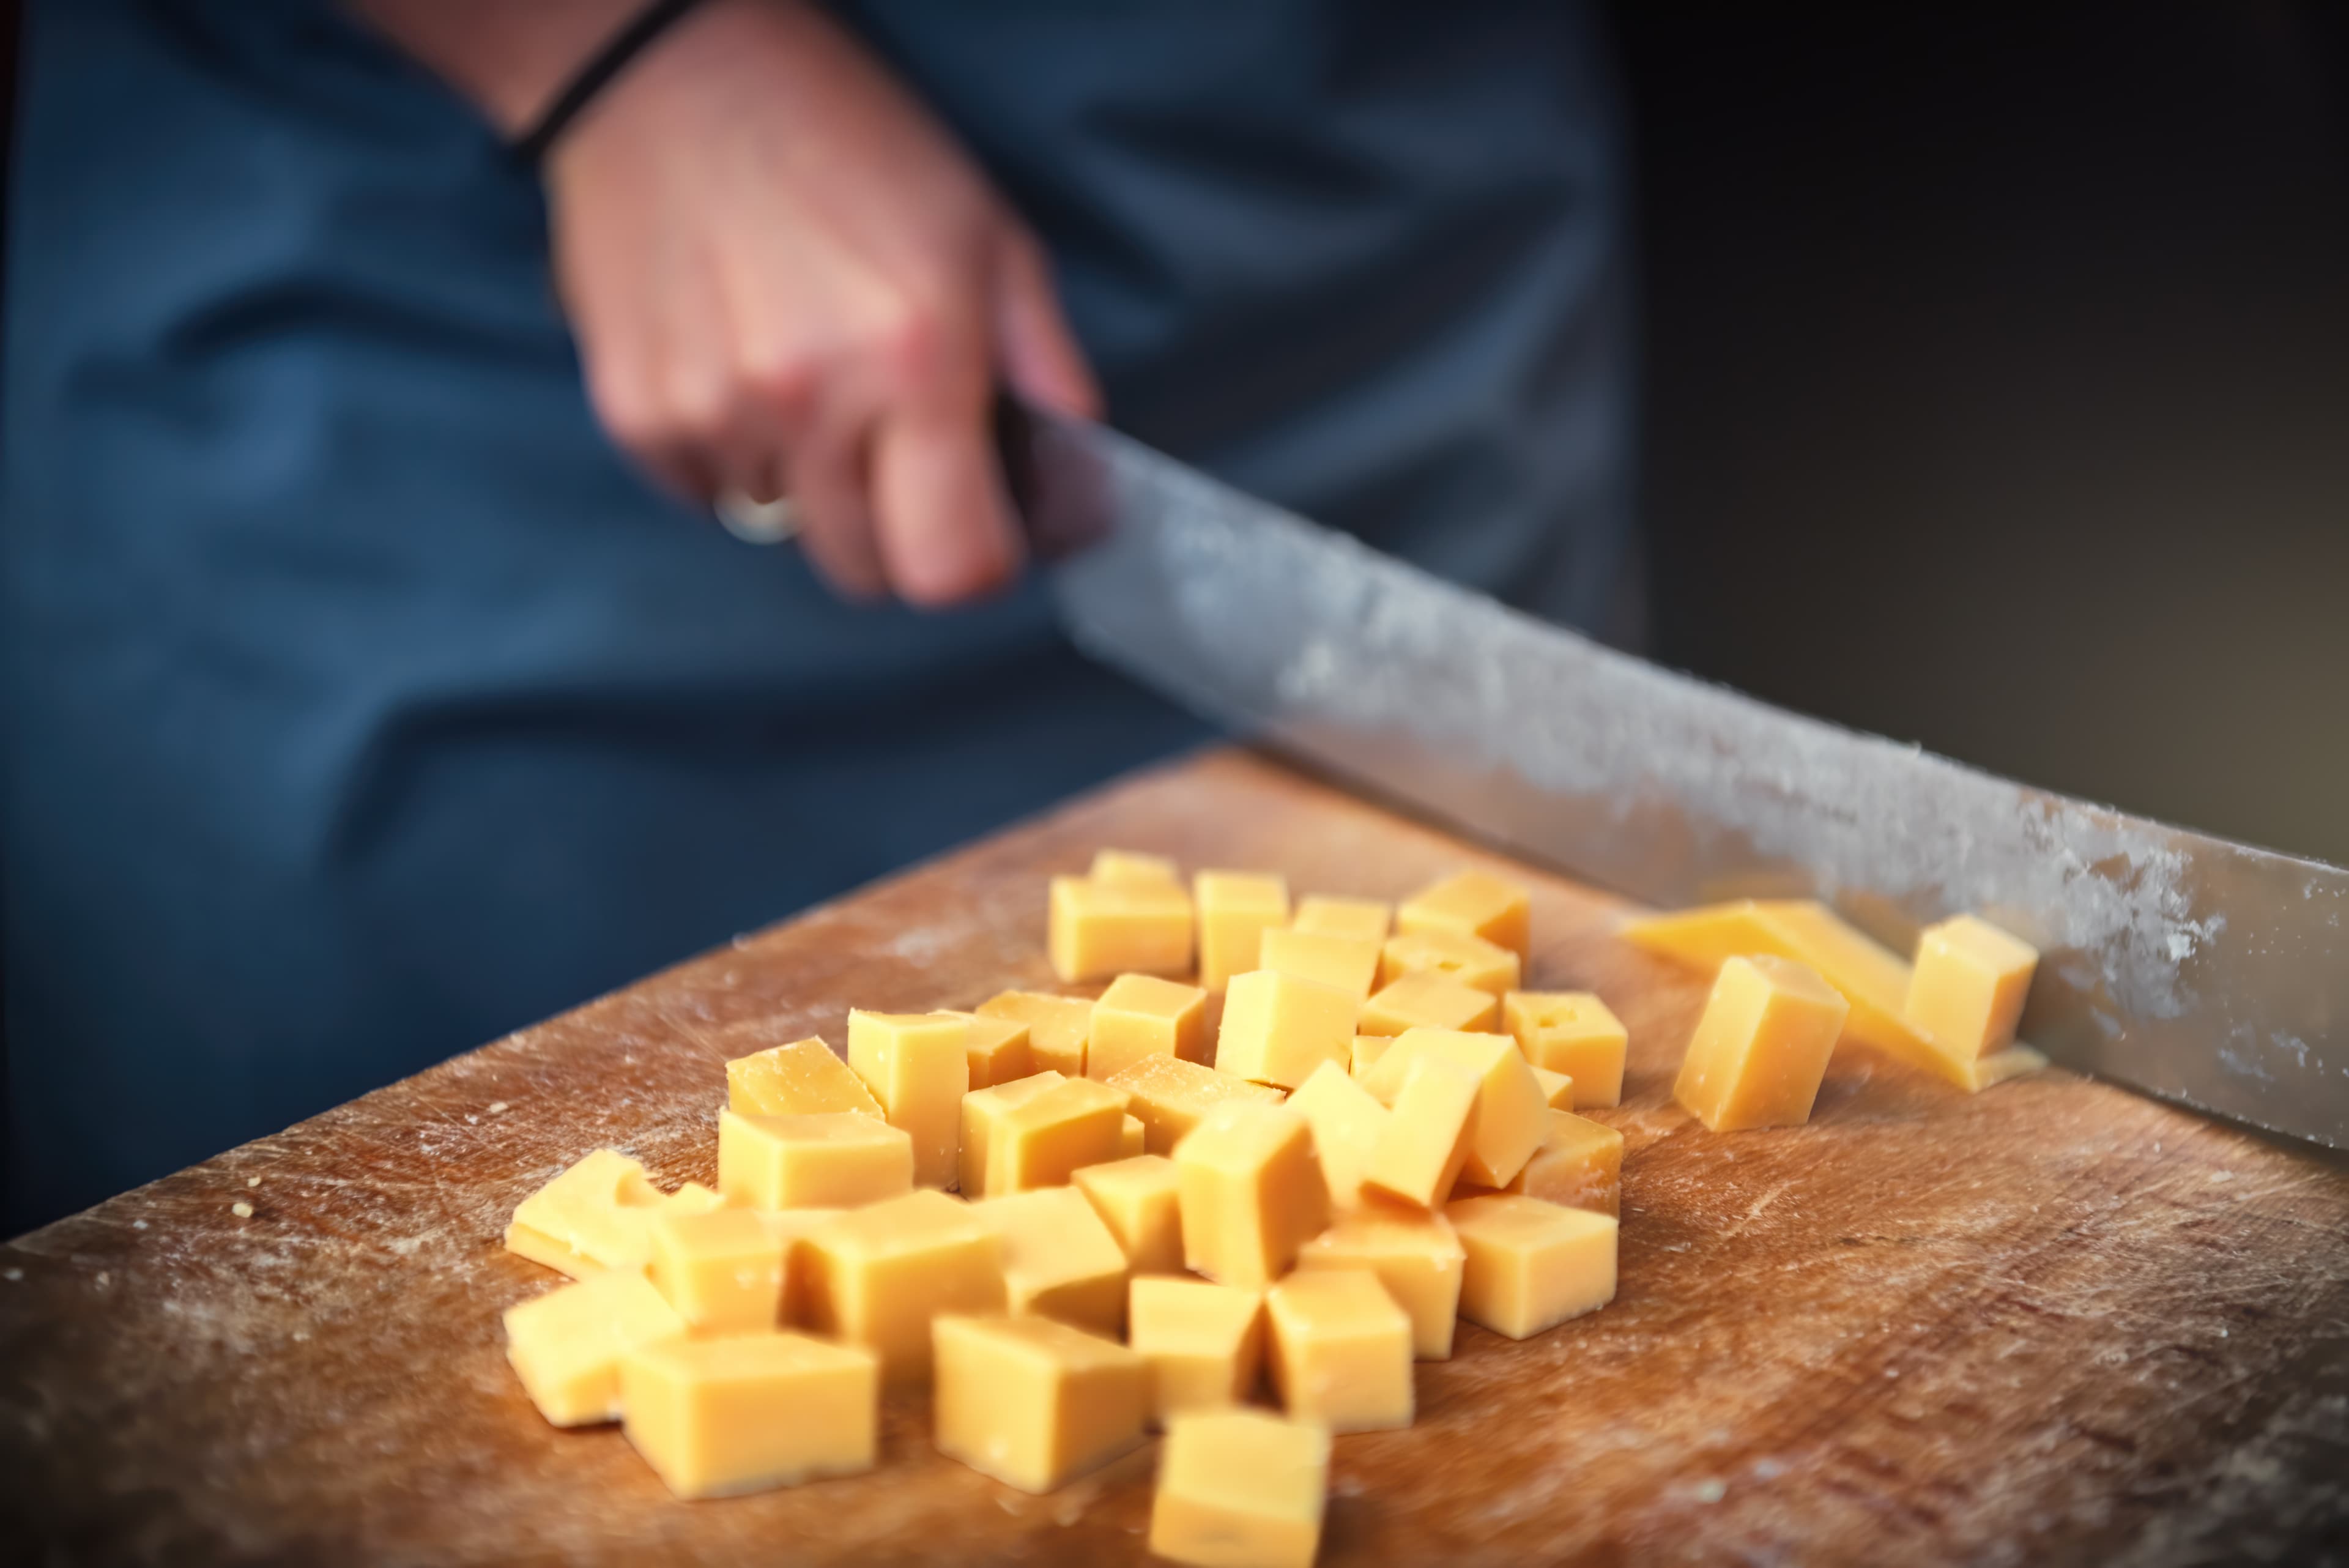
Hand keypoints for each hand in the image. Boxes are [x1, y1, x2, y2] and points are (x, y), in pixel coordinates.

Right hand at [539, 0, 1098, 603]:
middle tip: (895, 446)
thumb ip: (1045, 368)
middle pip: (865, 572)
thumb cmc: (848, 143)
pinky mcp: (638, 412)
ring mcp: (713, 413)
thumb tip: (1077, 489)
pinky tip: (740, 360)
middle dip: (894, 531)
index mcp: (915, 361)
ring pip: (784, 529)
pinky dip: (732, 456)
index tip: (978, 526)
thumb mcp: (988, 234)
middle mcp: (809, 400)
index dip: (977, 563)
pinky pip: (705, 494)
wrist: (669, 70)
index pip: (951, 569)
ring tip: (807, 373)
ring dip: (808, 483)